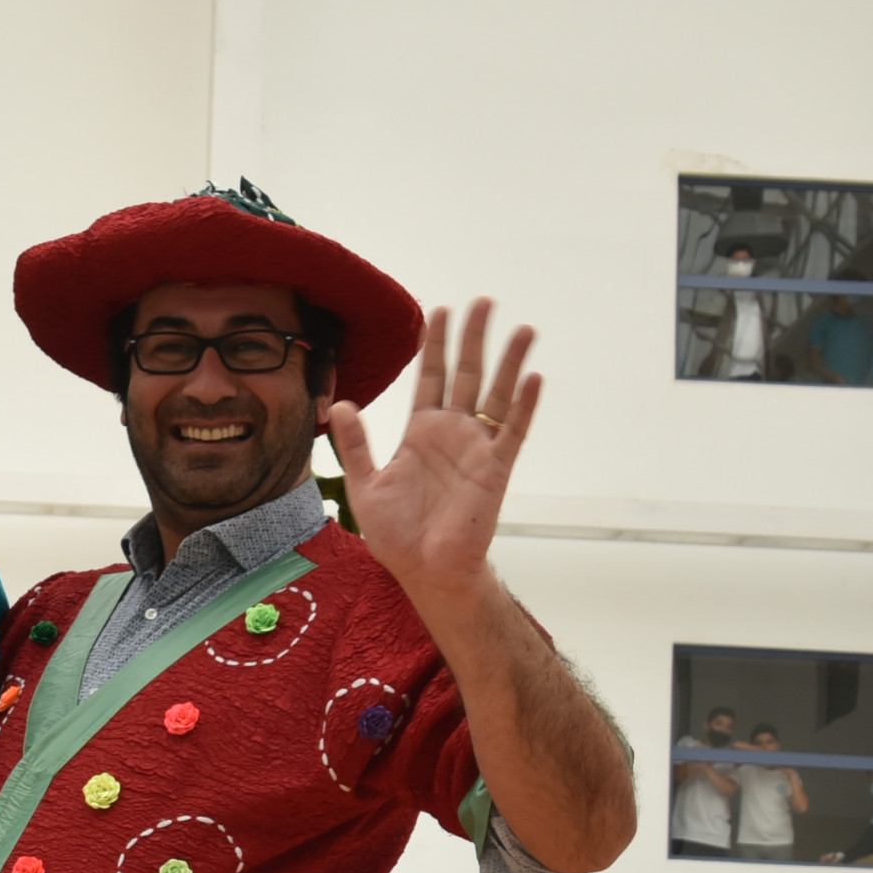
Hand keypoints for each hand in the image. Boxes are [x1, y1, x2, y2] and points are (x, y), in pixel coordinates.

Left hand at [325, 299, 540, 607]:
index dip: (435, 345)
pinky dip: (524, 405)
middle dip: (474, 338)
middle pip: (468, 374)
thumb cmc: (396, 534)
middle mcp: (452, 433)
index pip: (431, 377)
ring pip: (497, 395)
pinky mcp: (495, 468)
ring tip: (522, 329)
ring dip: (510, 362)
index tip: (439, 311)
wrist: (424, 570)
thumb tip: (339, 404)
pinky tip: (533, 377)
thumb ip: (355, 443)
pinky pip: (513, 431)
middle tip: (484, 301)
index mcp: (421, 433)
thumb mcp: (365, 484)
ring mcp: (477, 448)